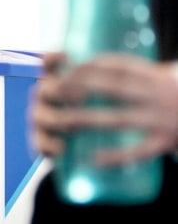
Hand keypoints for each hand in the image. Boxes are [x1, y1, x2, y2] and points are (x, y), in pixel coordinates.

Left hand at [28, 52, 177, 162]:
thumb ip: (141, 73)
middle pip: (115, 87)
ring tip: (63, 122)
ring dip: (88, 120)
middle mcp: (159, 94)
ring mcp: (161, 119)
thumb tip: (102, 65)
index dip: (93, 65)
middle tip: (57, 92)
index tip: (69, 69)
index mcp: (158, 77)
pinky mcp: (165, 141)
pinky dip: (114, 155)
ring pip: (119, 118)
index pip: (121, 65)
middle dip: (84, 87)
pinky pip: (137, 151)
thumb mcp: (167, 77)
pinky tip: (93, 158)